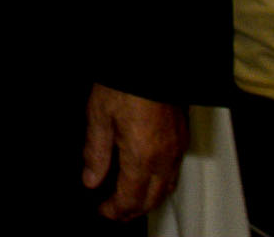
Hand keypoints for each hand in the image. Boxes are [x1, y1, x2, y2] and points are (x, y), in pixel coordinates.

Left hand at [81, 85, 186, 220]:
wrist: (150, 60)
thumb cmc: (126, 83)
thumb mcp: (99, 116)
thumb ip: (95, 152)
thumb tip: (91, 179)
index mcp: (142, 156)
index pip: (130, 199)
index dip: (115, 210)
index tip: (103, 211)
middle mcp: (164, 157)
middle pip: (152, 200)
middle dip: (133, 212)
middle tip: (116, 212)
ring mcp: (177, 147)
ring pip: (167, 188)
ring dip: (149, 200)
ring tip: (132, 201)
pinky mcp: (182, 136)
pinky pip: (175, 171)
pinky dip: (161, 184)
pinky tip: (149, 177)